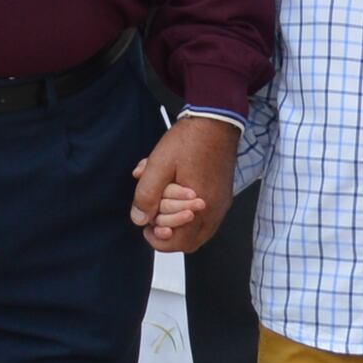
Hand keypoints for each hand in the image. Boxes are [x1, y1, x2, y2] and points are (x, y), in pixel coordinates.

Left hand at [129, 114, 233, 253]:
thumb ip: (147, 194)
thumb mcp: (159, 165)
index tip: (146, 228)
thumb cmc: (189, 141)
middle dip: (169, 234)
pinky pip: (206, 217)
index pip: (180, 242)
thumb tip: (139, 219)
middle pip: (190, 241)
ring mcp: (221, 204)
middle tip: (153, 220)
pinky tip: (176, 195)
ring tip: (162, 206)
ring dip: (179, 224)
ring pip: (199, 230)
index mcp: (200, 207)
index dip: (159, 240)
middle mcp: (214, 210)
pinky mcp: (223, 195)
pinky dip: (189, 214)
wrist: (216, 120)